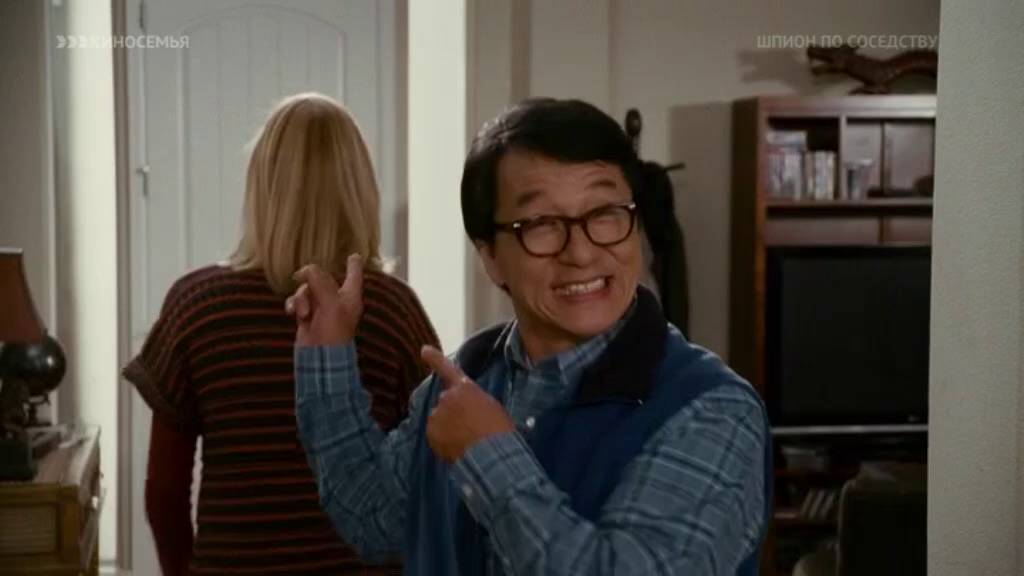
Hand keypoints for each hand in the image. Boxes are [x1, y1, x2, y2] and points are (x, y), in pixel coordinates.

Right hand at [285, 254, 363, 346]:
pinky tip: (293, 313)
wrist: (319, 358)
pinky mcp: (307, 316)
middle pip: (322, 278)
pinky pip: (297, 301)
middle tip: (301, 279)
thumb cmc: (333, 333)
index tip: (355, 255)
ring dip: (301, 298)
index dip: (354, 264)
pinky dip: (294, 305)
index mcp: (350, 296)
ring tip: (303, 314)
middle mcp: (337, 300)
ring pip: (307, 289)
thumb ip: (320, 282)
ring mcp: (321, 308)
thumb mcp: (330, 303)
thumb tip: (307, 270)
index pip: (354, 275)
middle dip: (311, 282)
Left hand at [421, 345, 515, 462]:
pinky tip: (458, 447)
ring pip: (439, 420)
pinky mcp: (431, 432)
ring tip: (466, 440)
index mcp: (465, 388)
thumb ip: (474, 402)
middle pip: (445, 403)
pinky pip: (435, 436)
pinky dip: (443, 441)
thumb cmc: (499, 430)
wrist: (491, 453)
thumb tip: (467, 410)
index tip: (424, 349)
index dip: (435, 358)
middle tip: (470, 428)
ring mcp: (437, 414)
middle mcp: (447, 397)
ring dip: (448, 428)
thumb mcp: (491, 407)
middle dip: (453, 413)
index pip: (447, 369)